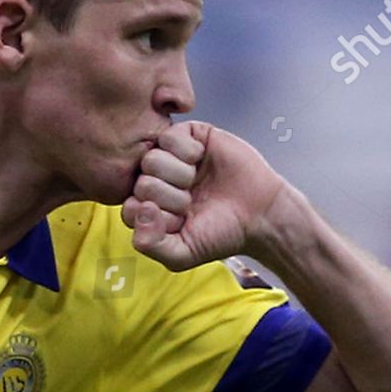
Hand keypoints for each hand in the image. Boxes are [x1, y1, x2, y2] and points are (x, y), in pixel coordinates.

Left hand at [121, 120, 286, 270]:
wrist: (260, 213)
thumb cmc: (222, 234)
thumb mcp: (182, 254)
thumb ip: (150, 244)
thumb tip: (141, 209)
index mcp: (150, 209)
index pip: (129, 209)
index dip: (155, 217)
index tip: (179, 222)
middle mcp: (157, 182)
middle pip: (141, 183)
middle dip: (171, 198)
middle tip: (192, 202)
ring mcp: (170, 158)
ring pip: (151, 159)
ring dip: (180, 175)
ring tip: (196, 182)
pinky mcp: (188, 136)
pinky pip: (169, 137)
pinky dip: (188, 152)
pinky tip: (201, 160)